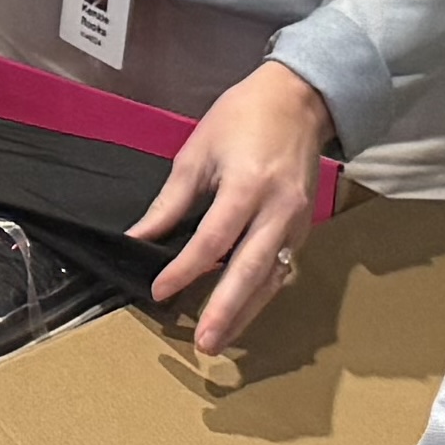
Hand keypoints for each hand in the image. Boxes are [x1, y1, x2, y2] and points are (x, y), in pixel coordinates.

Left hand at [132, 57, 333, 347]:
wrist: (299, 101)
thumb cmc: (241, 119)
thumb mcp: (197, 151)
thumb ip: (171, 201)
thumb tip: (140, 238)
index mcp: (247, 185)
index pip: (213, 239)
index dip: (186, 268)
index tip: (160, 291)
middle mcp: (278, 209)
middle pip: (250, 268)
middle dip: (227, 309)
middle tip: (205, 343)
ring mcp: (297, 222)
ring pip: (271, 277)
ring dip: (246, 312)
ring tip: (220, 340)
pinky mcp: (304, 229)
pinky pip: (281, 268)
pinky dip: (261, 294)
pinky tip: (242, 314)